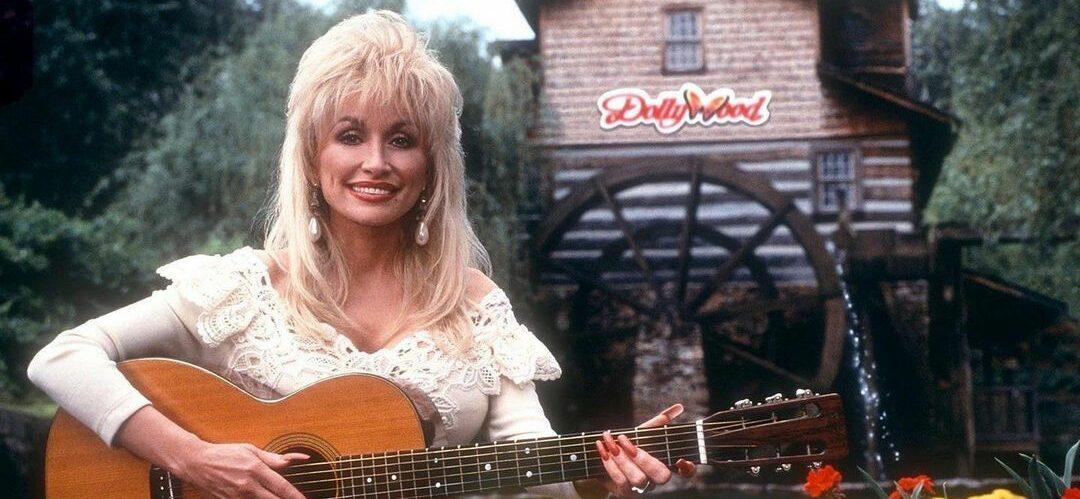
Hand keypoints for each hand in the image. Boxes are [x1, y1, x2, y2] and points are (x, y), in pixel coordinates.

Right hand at [175, 441, 309, 498]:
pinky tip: (263, 498)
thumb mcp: (251, 450)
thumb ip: (274, 458)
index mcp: (255, 469)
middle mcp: (248, 485)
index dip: (295, 496)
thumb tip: (296, 458)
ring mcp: (238, 497)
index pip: (282, 487)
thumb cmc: (225, 454)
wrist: (198, 463)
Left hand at [577, 404, 696, 496]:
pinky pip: (620, 479)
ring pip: (639, 478)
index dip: (688, 468)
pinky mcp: (625, 492)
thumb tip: (679, 407)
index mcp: (664, 463)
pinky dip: (609, 462)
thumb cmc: (628, 445)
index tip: (681, 459)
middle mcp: (656, 479)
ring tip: (610, 441)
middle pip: (662, 476)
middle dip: (644, 457)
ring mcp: (641, 487)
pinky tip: (602, 447)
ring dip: (622, 458)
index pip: (686, 472)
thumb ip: (659, 423)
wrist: (601, 460)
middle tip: (625, 440)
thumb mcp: (643, 433)